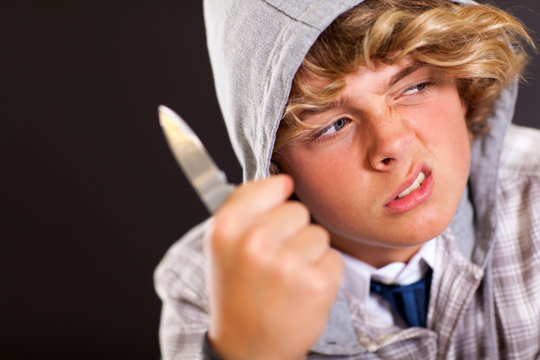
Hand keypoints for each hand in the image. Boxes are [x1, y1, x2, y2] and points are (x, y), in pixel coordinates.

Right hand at [206, 175, 342, 359]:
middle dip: (292, 232)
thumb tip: (284, 179)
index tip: (271, 220)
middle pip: (299, 209)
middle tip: (273, 261)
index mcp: (227, 227)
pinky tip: (302, 291)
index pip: (273, 184)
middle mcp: (254, 241)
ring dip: (309, 254)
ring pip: (318, 234)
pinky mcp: (316, 283)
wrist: (247, 348)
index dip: (276, 202)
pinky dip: (323, 274)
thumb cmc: (237, 292)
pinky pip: (334, 258)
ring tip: (287, 278)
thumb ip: (246, 205)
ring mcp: (287, 263)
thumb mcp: (223, 244)